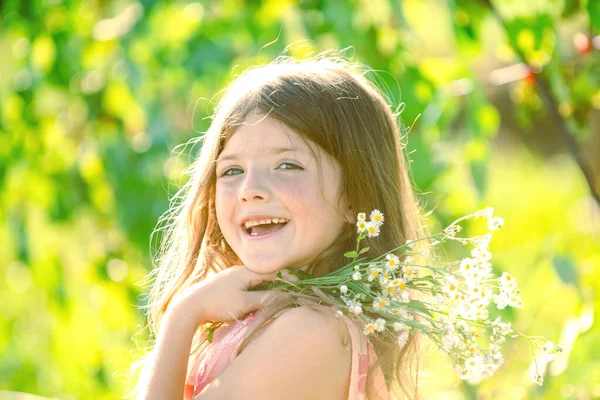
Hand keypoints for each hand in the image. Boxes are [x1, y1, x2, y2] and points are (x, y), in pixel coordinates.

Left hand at [168, 265, 298, 326]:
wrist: (188, 307)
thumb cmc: (218, 304)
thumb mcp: (244, 304)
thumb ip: (264, 299)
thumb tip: (283, 295)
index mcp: (245, 271)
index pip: (272, 272)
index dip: (287, 278)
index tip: (299, 285)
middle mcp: (238, 270)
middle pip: (264, 274)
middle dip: (278, 281)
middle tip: (290, 291)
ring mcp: (229, 277)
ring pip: (254, 280)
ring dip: (266, 286)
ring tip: (276, 296)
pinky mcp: (223, 285)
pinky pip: (245, 284)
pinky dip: (255, 290)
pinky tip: (255, 299)